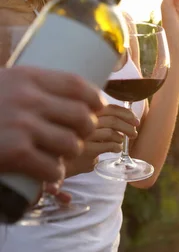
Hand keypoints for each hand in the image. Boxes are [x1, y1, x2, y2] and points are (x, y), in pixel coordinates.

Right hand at [0, 67, 102, 183]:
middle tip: (75, 137)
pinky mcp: (15, 153)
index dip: (94, 99)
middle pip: (82, 117)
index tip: (97, 108)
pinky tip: (47, 173)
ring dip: (68, 154)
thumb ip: (31, 88)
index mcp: (27, 76)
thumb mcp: (2, 84)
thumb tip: (75, 99)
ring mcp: (22, 126)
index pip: (77, 85)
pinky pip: (54, 168)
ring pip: (72, 144)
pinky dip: (53, 175)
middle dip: (85, 131)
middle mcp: (28, 98)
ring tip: (57, 155)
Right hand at [64, 104, 138, 176]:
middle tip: (134, 133)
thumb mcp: (84, 126)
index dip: (126, 113)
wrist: (54, 161)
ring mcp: (83, 135)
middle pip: (113, 119)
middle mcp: (82, 120)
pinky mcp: (86, 149)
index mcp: (83, 111)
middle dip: (128, 126)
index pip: (109, 107)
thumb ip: (100, 119)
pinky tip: (116, 149)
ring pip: (111, 132)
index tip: (135, 120)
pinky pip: (109, 146)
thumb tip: (128, 119)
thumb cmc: (72, 142)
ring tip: (122, 141)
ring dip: (121, 137)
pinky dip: (116, 147)